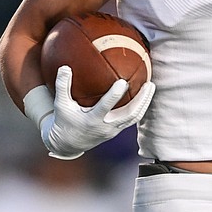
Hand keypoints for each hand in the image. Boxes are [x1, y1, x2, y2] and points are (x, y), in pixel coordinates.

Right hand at [31, 66, 155, 159]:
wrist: (67, 144)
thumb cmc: (64, 120)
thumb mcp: (61, 104)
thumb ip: (63, 86)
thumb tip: (65, 67)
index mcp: (92, 120)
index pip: (105, 107)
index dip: (114, 96)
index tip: (123, 82)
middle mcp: (105, 127)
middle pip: (129, 115)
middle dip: (141, 100)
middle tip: (149, 84)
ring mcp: (112, 130)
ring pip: (134, 118)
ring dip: (144, 103)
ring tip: (150, 87)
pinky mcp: (116, 131)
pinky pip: (131, 118)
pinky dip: (139, 107)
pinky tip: (143, 94)